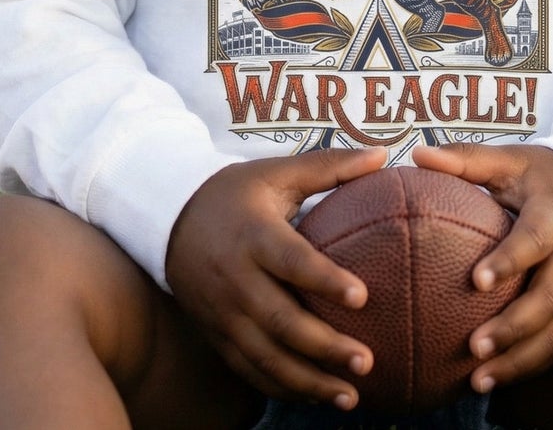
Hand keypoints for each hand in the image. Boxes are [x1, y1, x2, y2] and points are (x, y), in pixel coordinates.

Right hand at [165, 147, 386, 409]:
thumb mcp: (277, 172)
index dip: (325, 280)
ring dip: (308, 381)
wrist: (170, 218)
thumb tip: (382, 154)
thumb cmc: (236, 193)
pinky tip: (317, 397)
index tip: (363, 296)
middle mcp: (235, 279)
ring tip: (351, 395)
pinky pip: (249, 370)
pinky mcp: (216, 334)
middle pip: (280, 321)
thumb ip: (330, 166)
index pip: (291, 261)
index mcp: (254, 235)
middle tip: (367, 361)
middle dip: (324, 347)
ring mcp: (223, 313)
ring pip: (265, 357)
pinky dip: (283, 388)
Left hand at [412, 142, 552, 393]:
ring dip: (521, 360)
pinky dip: (531, 365)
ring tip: (479, 379)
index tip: (476, 280)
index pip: (536, 240)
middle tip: (473, 346)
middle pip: (551, 299)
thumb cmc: (545, 175)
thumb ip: (467, 159)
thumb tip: (418, 154)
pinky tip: (496, 379)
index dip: (510, 260)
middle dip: (514, 327)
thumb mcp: (511, 158)